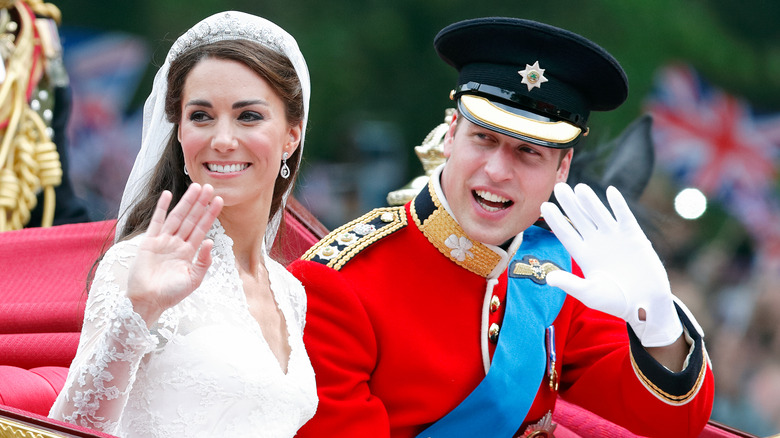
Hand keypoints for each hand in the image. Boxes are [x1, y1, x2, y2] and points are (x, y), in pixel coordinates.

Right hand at [127, 183, 223, 325]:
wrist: (147, 301)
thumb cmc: (171, 294)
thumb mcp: (194, 280)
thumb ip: (203, 261)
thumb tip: (210, 241)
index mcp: (189, 252)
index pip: (202, 228)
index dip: (210, 214)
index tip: (219, 200)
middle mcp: (177, 244)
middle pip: (191, 219)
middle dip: (201, 203)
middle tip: (210, 187)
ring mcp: (163, 241)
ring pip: (177, 217)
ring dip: (186, 202)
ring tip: (196, 187)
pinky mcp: (149, 242)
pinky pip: (157, 222)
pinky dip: (162, 208)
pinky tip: (168, 195)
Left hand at [540, 183, 681, 346]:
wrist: (646, 305)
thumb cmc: (616, 302)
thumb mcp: (590, 294)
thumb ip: (571, 284)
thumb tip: (549, 278)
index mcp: (583, 255)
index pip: (566, 233)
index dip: (555, 220)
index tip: (544, 206)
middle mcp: (596, 243)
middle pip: (579, 219)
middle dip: (569, 203)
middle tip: (558, 186)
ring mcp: (615, 238)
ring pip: (599, 214)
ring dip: (590, 201)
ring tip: (579, 187)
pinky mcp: (634, 237)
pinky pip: (624, 217)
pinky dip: (618, 205)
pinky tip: (610, 191)